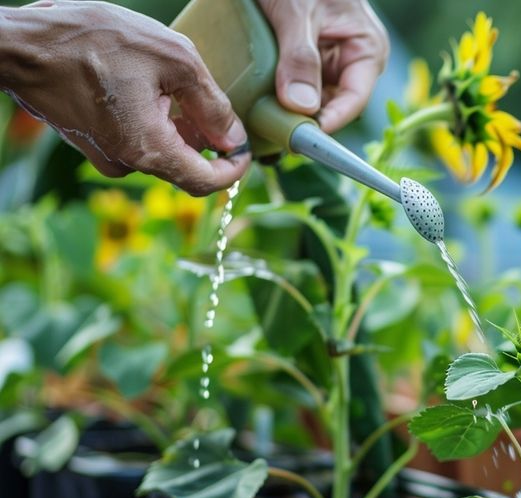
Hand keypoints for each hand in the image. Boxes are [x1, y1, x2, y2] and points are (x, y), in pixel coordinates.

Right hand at [0, 1, 249, 195]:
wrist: (20, 42)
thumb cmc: (92, 41)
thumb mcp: (173, 59)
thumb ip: (212, 104)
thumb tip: (233, 138)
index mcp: (149, 150)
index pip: (206, 183)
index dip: (235, 169)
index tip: (247, 149)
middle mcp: (126, 163)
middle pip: (185, 165)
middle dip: (205, 138)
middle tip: (209, 100)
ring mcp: (105, 155)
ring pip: (161, 150)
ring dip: (178, 124)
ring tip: (170, 83)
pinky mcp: (91, 142)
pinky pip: (136, 140)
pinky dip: (152, 120)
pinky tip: (146, 86)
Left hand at [258, 0, 388, 132]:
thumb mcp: (296, 11)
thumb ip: (300, 56)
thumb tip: (302, 106)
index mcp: (366, 49)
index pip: (353, 100)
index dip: (329, 124)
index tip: (300, 139)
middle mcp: (350, 60)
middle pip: (330, 107)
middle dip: (303, 123)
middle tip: (272, 138)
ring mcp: (326, 62)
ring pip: (310, 103)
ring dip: (286, 114)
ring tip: (259, 129)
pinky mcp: (302, 61)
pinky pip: (293, 88)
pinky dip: (275, 100)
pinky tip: (256, 111)